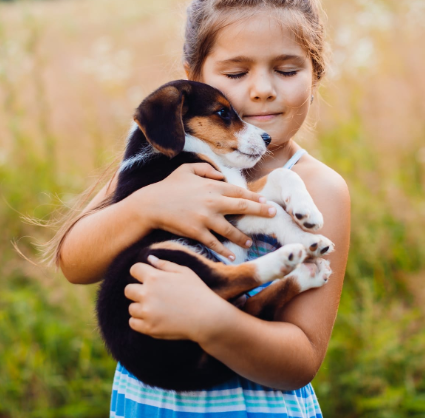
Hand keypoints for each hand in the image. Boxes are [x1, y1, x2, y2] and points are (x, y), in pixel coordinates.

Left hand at [125, 255, 228, 340]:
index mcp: (154, 277)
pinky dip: (140, 321)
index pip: (134, 270)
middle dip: (138, 290)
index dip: (140, 272)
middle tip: (153, 295)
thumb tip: (149, 258)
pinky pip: (133, 323)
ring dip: (140, 307)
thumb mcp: (184, 272)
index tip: (147, 278)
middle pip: (128, 290)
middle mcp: (147, 294)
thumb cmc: (198, 292)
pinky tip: (152, 318)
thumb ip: (165, 264)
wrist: (207, 318)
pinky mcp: (148, 328)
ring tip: (156, 309)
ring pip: (131, 308)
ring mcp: (147, 312)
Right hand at [130, 163, 276, 258]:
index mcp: (212, 186)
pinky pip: (214, 243)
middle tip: (273, 215)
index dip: (254, 197)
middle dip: (260, 211)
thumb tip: (221, 175)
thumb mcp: (187, 169)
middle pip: (242, 207)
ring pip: (231, 230)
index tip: (266, 202)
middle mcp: (212, 201)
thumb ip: (206, 169)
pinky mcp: (196, 232)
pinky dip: (224, 250)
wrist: (151, 204)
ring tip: (250, 242)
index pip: (239, 192)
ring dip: (242, 237)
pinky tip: (231, 256)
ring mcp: (205, 218)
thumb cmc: (168, 186)